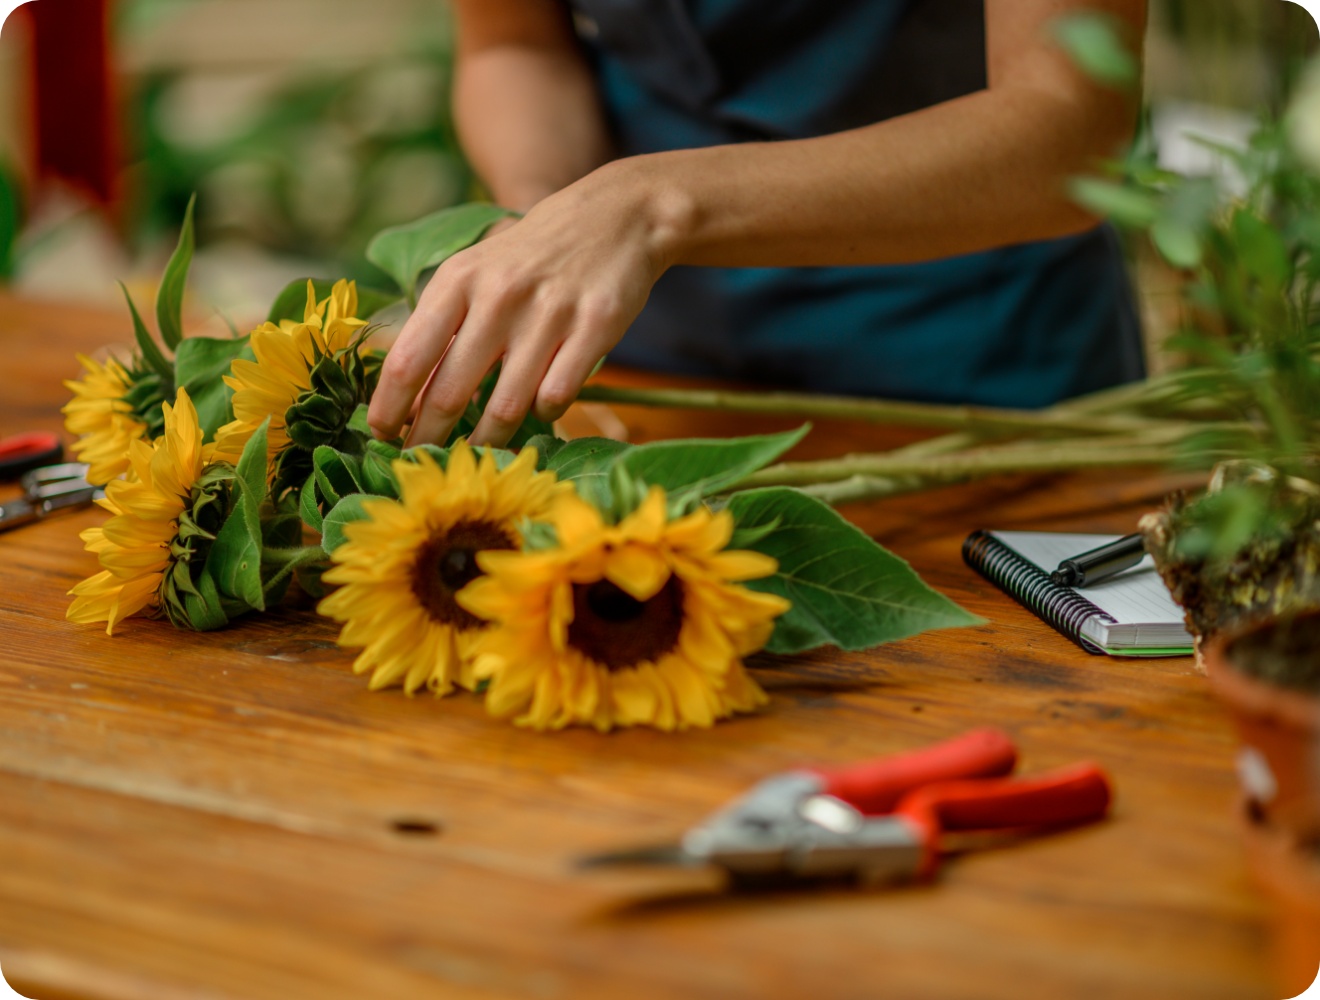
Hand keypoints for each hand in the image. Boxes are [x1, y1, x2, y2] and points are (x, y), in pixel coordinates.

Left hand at [368, 163, 678, 447]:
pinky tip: (541, 409)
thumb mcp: (477, 270)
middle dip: (429, 438)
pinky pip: (556, 396)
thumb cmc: (532, 255)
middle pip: (449, 392)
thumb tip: (406, 394)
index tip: (380, 435)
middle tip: (423, 462)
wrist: (616, 216)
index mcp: (458, 280)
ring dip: (488, 439)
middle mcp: (499, 296)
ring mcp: (549, 314)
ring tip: (480, 451)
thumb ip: (443, 322)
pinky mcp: (594, 328)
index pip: (408, 359)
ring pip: (505, 406)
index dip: (389, 407)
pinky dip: (544, 413)